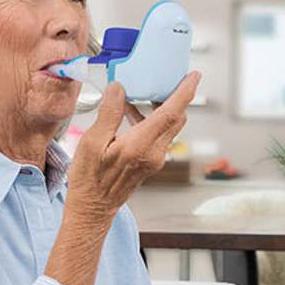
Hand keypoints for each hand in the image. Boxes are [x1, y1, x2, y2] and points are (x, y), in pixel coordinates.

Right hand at [66, 72, 200, 222]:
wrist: (94, 208)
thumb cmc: (90, 181)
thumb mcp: (92, 142)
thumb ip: (109, 113)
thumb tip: (118, 89)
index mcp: (140, 145)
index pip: (171, 113)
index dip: (185, 92)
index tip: (194, 76)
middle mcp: (153, 153)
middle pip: (176, 118)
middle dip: (177, 96)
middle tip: (170, 78)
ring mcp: (154, 159)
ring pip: (169, 126)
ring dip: (162, 107)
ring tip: (144, 92)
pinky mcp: (151, 162)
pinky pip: (159, 135)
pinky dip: (151, 119)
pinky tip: (132, 113)